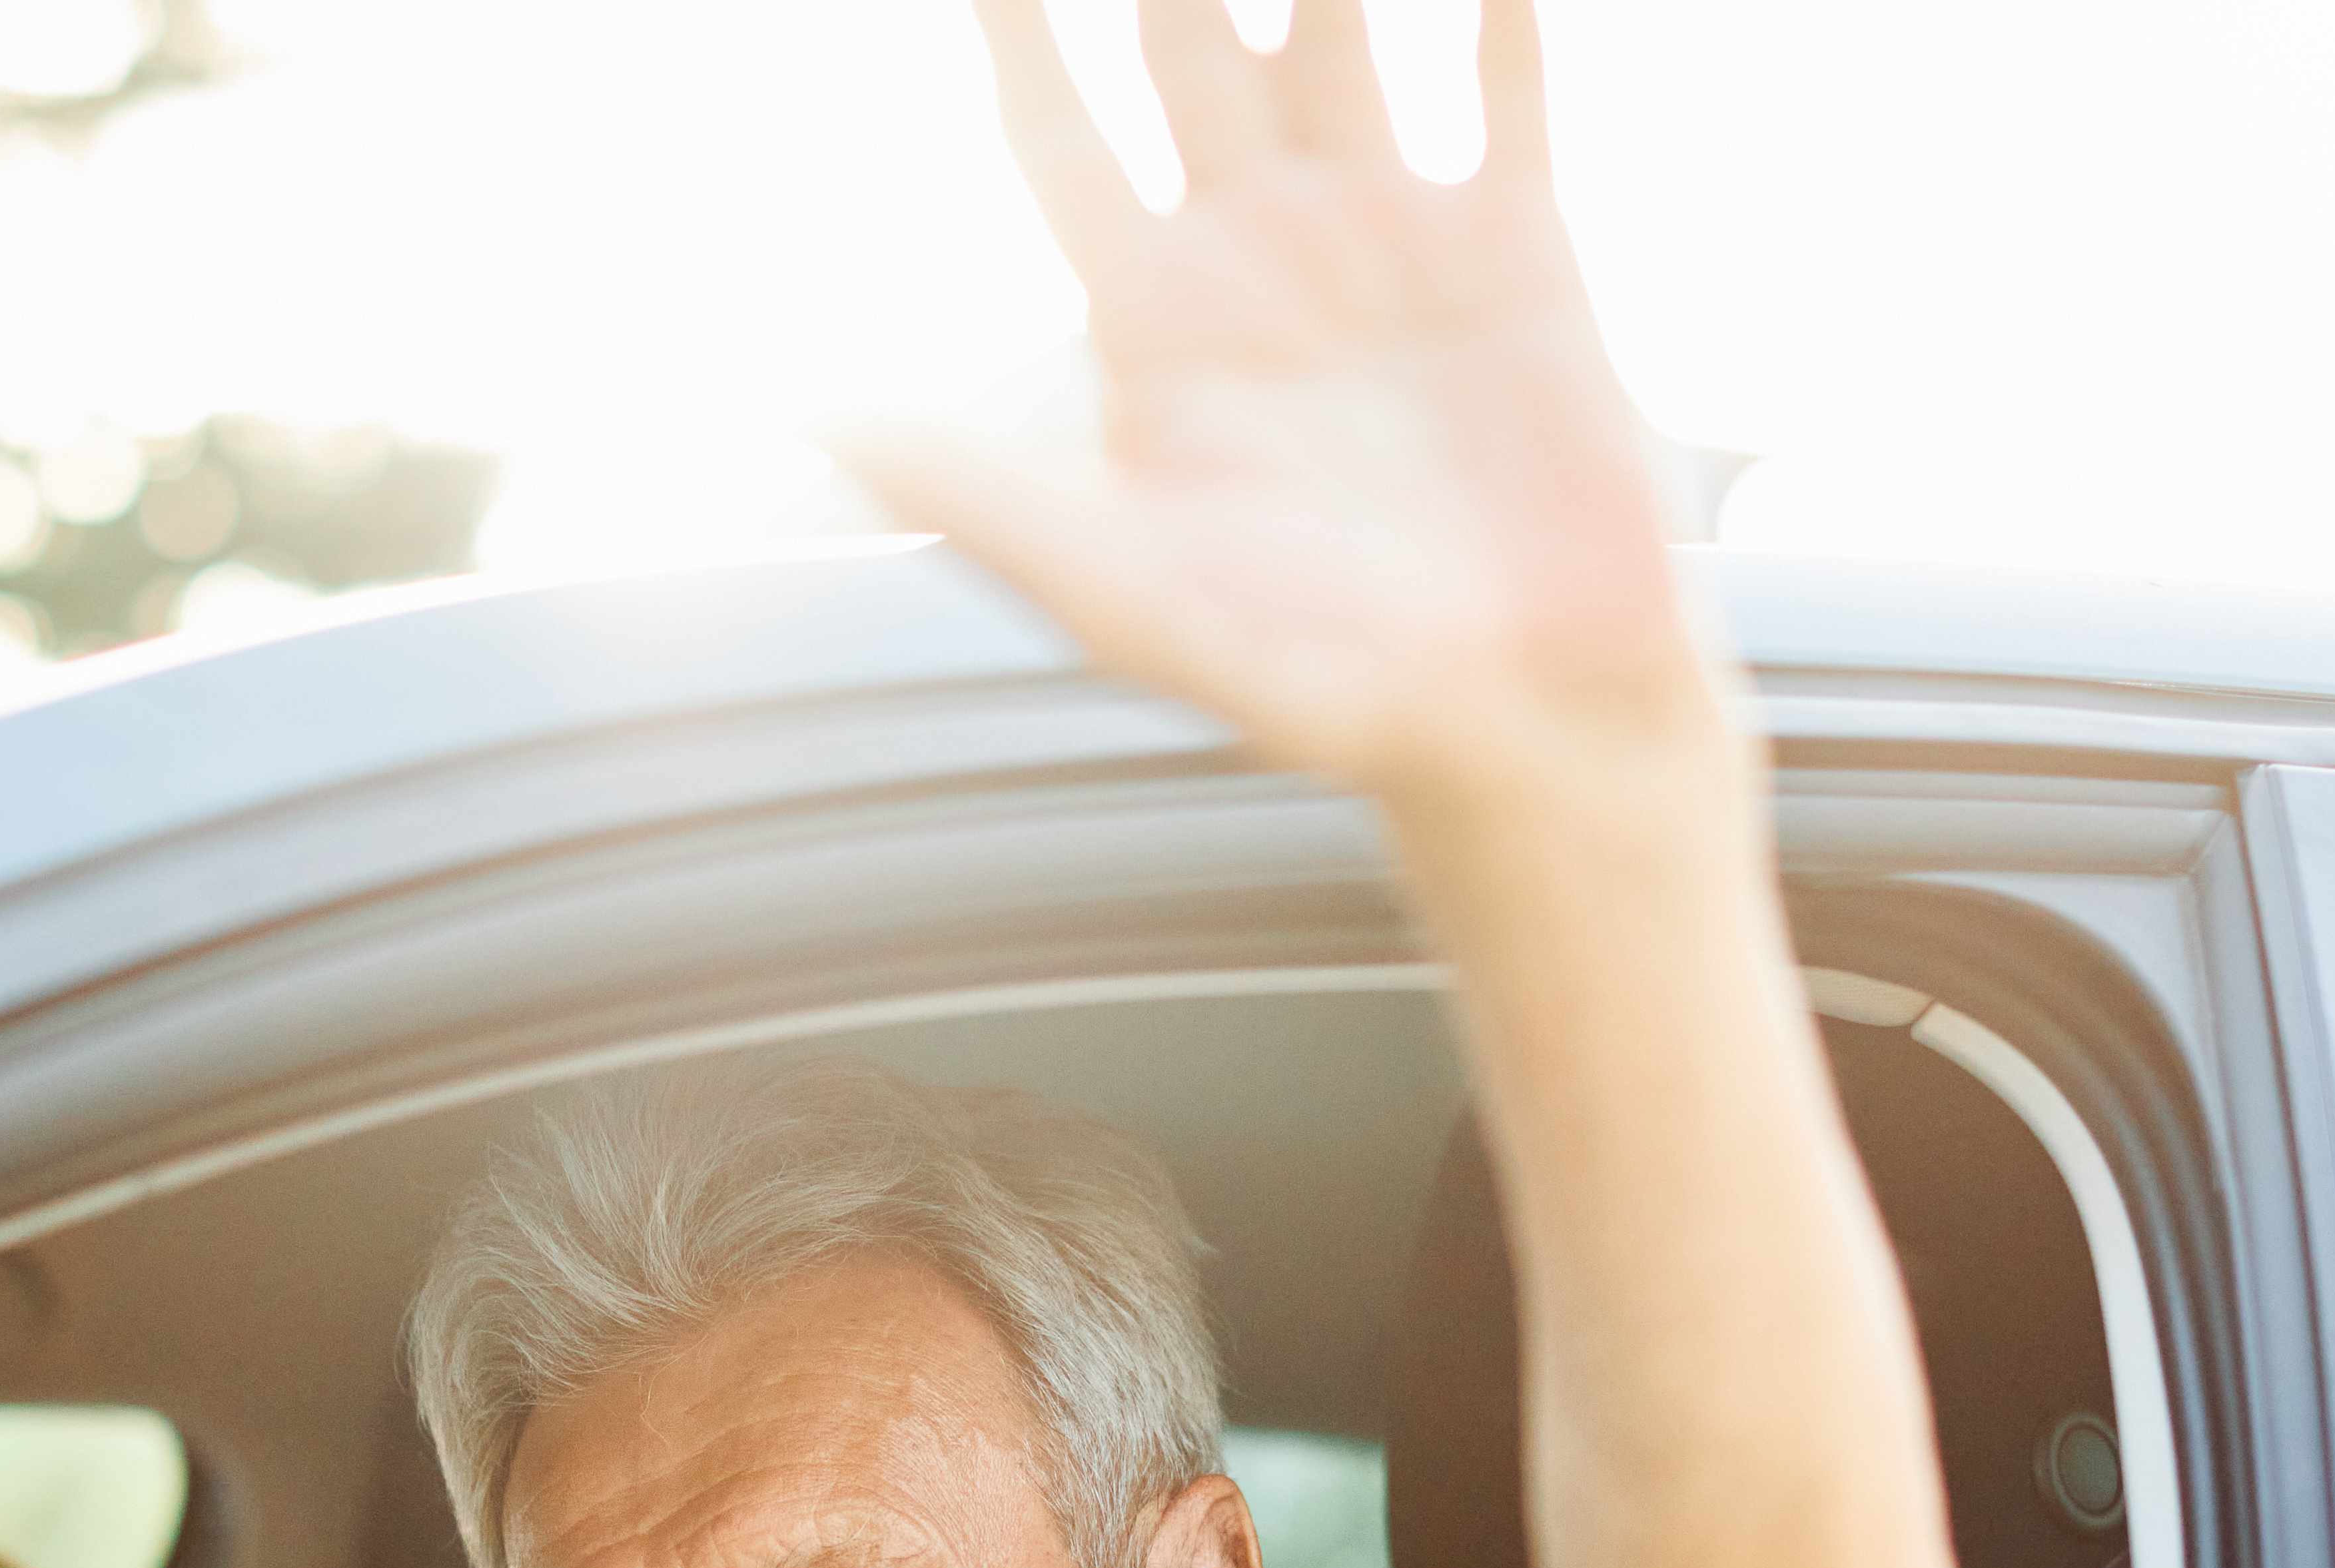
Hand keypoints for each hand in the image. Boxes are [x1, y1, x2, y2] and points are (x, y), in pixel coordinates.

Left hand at [841, 0, 1719, 797]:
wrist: (1521, 730)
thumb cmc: (1316, 690)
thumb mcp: (1132, 597)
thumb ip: (986, 494)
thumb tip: (812, 410)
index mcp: (1153, 321)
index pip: (1052, 124)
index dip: (1012, 20)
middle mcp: (1258, 254)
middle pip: (1182, 36)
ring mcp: (1388, 238)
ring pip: (1335, 25)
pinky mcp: (1522, 251)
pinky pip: (1504, 80)